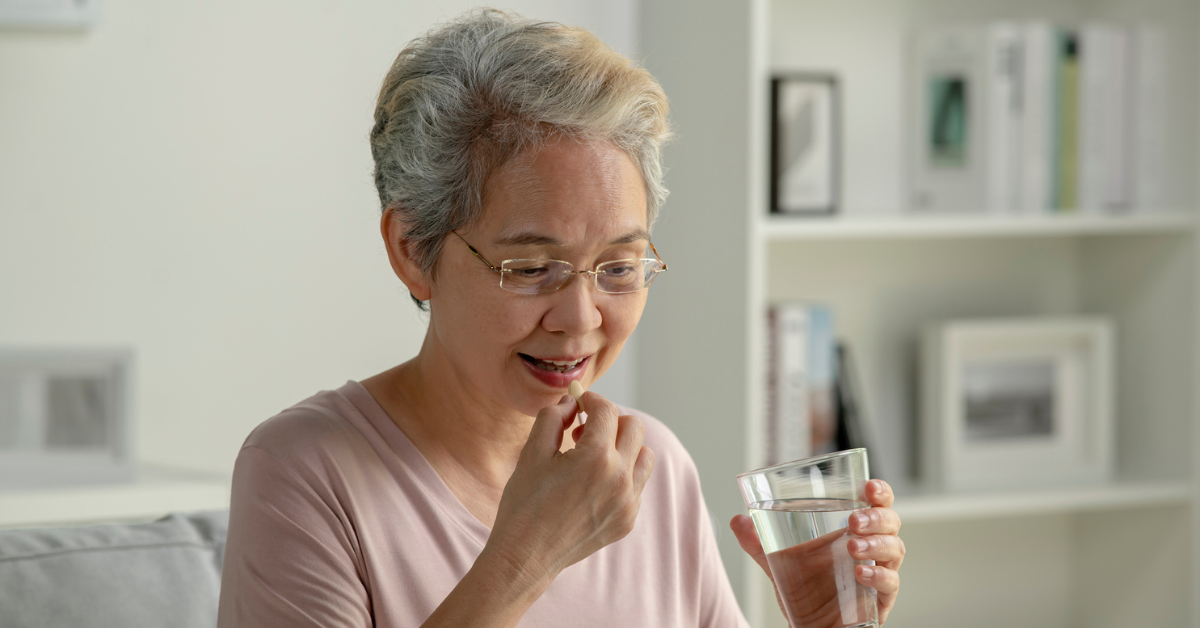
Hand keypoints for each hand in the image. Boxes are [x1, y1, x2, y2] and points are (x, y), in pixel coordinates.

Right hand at [483, 391, 655, 587]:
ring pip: (644, 455)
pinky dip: (622, 475)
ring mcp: (628, 502)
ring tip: (593, 456)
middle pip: (634, 427)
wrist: (526, 555)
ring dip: (623, 447)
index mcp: (595, 457)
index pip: (606, 411)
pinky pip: (637, 484)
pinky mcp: (628, 520)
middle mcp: (620, 478)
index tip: (580, 402)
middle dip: (610, 421)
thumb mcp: (532, 452)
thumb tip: (571, 403)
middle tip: (584, 430)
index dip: (591, 400)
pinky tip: (593, 485)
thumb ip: (553, 418)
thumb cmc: (525, 503)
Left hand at [730, 479, 903, 625]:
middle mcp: (872, 548)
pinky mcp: (879, 600)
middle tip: (853, 520)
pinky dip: (878, 576)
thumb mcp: (778, 561)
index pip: (877, 503)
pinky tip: (860, 573)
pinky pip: (890, 584)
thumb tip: (737, 520)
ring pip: (894, 550)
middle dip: (876, 517)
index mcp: (854, 530)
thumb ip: (757, 542)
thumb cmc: (805, 589)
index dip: (879, 492)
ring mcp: (878, 572)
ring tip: (852, 546)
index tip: (868, 486)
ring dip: (876, 544)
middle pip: (890, 522)